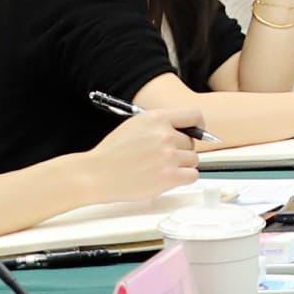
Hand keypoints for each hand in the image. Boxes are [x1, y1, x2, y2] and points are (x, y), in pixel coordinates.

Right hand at [82, 104, 202, 203]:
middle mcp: (165, 135)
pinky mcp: (169, 176)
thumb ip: (162, 124)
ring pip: (193, 160)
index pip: (195, 116)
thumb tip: (189, 129)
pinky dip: (183, 178)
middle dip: (181, 150)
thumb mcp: (136, 125)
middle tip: (161, 157)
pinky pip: (192, 175)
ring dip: (181, 165)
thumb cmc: (113, 153)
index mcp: (157, 118)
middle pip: (193, 142)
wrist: (96, 174)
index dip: (198, 126)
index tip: (196, 132)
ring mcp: (168, 156)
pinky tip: (167, 177)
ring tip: (160, 167)